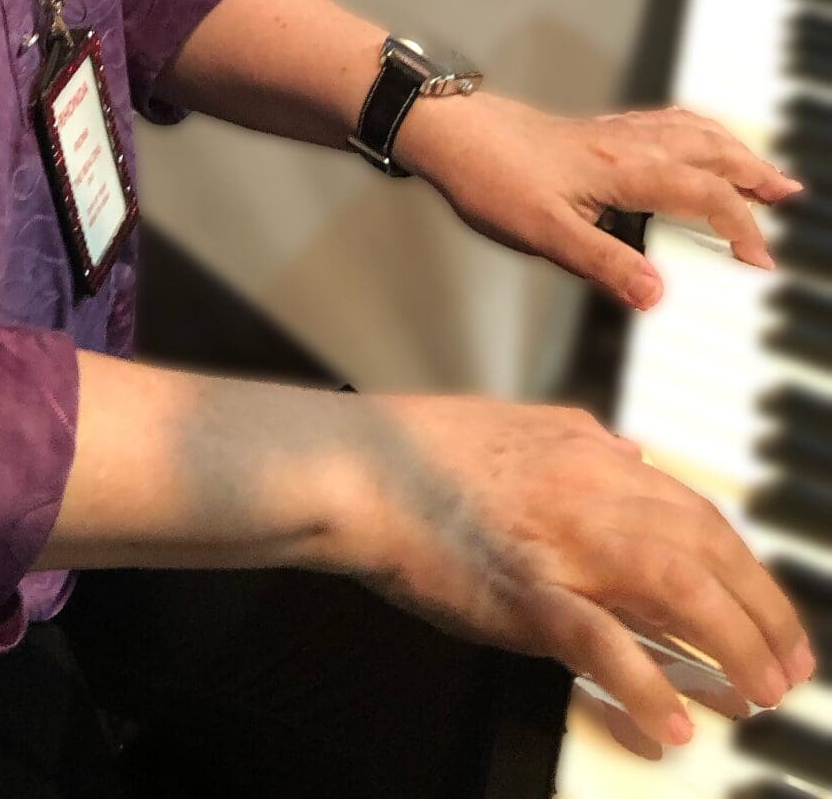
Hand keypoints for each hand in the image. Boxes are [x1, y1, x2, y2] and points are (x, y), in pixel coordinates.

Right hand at [351, 393, 813, 755]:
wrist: (356, 469)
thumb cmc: (420, 450)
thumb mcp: (515, 423)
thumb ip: (582, 437)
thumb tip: (636, 455)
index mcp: (588, 454)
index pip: (696, 511)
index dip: (745, 565)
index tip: (771, 609)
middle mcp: (589, 492)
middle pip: (705, 548)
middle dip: (762, 610)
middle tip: (790, 664)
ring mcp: (559, 544)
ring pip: (676, 587)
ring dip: (731, 644)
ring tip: (759, 692)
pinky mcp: (523, 593)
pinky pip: (600, 642)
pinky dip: (644, 683)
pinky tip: (673, 721)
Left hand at [395, 92, 801, 308]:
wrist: (448, 131)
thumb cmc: (489, 177)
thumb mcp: (544, 234)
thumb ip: (604, 264)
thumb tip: (658, 295)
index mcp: (624, 170)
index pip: (703, 195)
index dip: (739, 227)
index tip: (760, 260)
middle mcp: (625, 145)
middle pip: (709, 151)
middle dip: (753, 173)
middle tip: (788, 193)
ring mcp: (611, 134)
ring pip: (689, 130)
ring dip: (730, 147)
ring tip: (758, 164)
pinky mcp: (594, 132)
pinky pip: (662, 122)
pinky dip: (695, 130)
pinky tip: (691, 140)